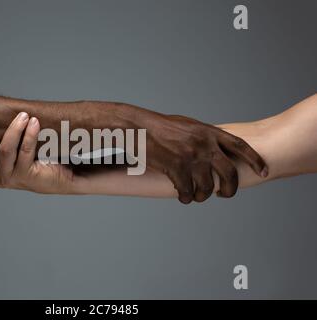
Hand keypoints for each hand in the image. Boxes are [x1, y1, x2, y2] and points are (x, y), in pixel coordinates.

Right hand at [0, 112, 75, 193]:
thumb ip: (3, 138)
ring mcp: (11, 178)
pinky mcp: (26, 176)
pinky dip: (28, 135)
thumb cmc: (40, 158)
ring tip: (24, 116)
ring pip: (5, 150)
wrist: (65, 175)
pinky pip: (24, 151)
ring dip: (15, 129)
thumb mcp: (18, 148)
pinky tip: (34, 123)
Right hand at [143, 113, 267, 203]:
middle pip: (230, 173)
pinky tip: (182, 196)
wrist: (139, 127)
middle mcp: (205, 145)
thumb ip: (203, 137)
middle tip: (224, 194)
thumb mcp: (187, 126)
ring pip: (207, 188)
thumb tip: (214, 149)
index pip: (240, 146)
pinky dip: (185, 197)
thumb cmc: (159, 127)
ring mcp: (191, 158)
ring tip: (195, 196)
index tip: (264, 172)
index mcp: (209, 132)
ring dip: (202, 196)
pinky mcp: (177, 169)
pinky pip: (187, 192)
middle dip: (230, 189)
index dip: (255, 160)